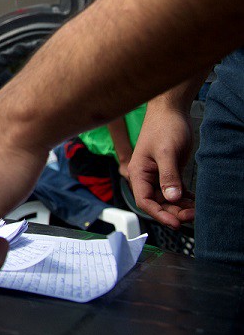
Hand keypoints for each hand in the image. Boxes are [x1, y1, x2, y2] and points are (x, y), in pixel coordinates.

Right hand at [127, 105, 195, 227]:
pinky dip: (184, 199)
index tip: (175, 223)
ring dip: (180, 207)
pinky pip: (175, 192)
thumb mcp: (167, 152)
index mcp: (139, 173)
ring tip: (196, 210)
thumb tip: (172, 198)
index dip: (159, 214)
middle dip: (173, 212)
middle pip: (157, 204)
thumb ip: (169, 176)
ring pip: (167, 200)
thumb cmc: (164, 127)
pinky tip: (194, 202)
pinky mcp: (169, 173)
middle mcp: (146, 177)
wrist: (171, 111)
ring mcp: (158, 175)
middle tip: (191, 215)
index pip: (145, 201)